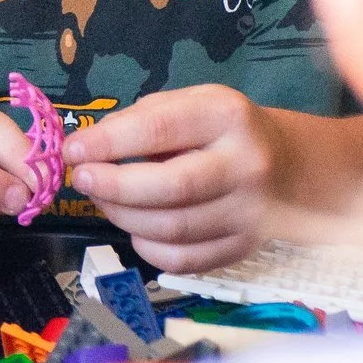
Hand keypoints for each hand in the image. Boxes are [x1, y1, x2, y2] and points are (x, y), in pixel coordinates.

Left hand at [61, 85, 280, 271]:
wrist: (289, 167)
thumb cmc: (223, 130)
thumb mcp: (192, 103)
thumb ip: (144, 119)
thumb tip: (92, 148)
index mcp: (227, 116)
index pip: (160, 128)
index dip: (109, 142)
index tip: (73, 150)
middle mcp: (245, 166)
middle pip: (170, 187)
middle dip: (114, 186)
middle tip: (83, 180)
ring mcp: (249, 213)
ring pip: (173, 229)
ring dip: (123, 217)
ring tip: (103, 200)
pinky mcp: (244, 249)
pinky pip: (184, 260)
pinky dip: (148, 248)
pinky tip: (135, 228)